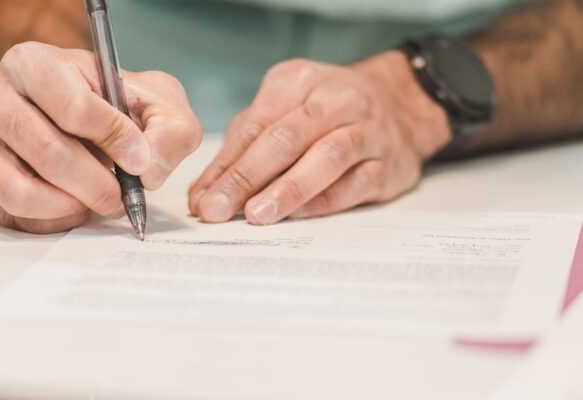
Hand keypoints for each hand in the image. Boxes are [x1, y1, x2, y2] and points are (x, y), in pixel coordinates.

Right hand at [0, 42, 201, 233]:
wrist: (80, 119)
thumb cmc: (115, 107)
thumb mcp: (157, 103)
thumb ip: (168, 130)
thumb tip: (146, 169)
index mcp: (33, 63)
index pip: (71, 105)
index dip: (112, 138)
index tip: (138, 159)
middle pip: (46, 152)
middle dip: (96, 184)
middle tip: (122, 196)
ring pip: (20, 190)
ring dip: (71, 206)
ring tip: (96, 200)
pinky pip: (11, 214)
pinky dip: (52, 220)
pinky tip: (74, 206)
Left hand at [189, 51, 451, 224]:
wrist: (400, 104)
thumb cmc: (326, 112)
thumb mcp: (282, 110)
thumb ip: (242, 148)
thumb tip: (204, 195)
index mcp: (298, 80)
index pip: (255, 125)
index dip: (225, 164)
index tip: (203, 198)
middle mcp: (335, 100)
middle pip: (285, 138)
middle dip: (246, 178)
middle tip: (219, 210)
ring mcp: (367, 130)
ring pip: (326, 158)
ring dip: (287, 190)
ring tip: (257, 215)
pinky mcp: (388, 162)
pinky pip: (355, 183)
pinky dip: (325, 201)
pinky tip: (299, 215)